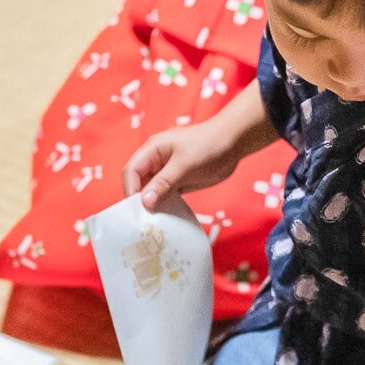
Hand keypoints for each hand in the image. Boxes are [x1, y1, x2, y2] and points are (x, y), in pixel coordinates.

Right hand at [123, 118, 244, 208]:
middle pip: (138, 182)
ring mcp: (167, 171)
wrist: (234, 142)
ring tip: (155, 221)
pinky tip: (168, 217)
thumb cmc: (208, 146)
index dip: (130, 189)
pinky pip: (165, 195)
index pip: (131, 171)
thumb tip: (144, 201)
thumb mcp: (185, 164)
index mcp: (152, 150)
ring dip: (152, 204)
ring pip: (151, 191)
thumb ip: (163, 182)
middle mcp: (156, 161)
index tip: (137, 209)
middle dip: (139, 199)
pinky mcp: (178, 181)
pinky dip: (164, 205)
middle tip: (145, 219)